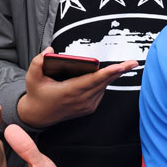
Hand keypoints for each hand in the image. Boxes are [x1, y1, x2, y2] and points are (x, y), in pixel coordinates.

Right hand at [17, 48, 138, 127]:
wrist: (38, 115)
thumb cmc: (37, 94)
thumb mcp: (32, 77)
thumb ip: (38, 62)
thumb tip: (50, 50)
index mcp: (70, 92)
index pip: (94, 80)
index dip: (109, 72)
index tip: (122, 66)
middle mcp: (81, 100)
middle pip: (104, 82)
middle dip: (120, 71)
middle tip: (133, 62)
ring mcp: (87, 105)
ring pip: (103, 87)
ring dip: (111, 76)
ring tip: (123, 66)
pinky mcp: (89, 108)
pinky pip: (100, 92)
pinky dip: (103, 83)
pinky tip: (106, 75)